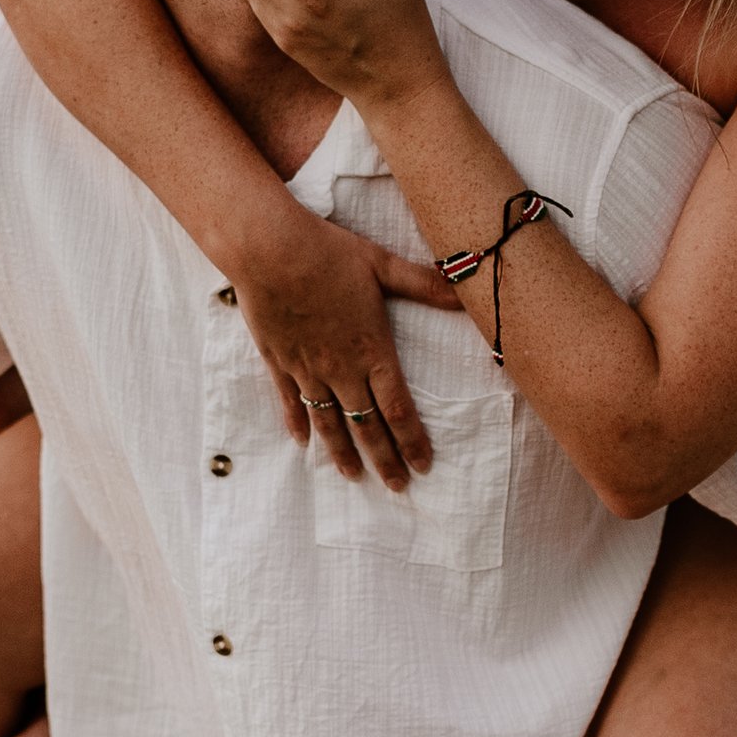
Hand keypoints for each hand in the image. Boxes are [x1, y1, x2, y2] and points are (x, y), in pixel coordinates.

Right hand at [230, 203, 459, 491]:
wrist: (268, 249)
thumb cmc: (328, 252)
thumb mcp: (382, 264)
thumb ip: (424, 284)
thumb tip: (467, 286)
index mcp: (371, 350)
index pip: (398, 408)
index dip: (412, 440)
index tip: (423, 465)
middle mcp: (341, 369)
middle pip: (367, 426)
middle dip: (384, 459)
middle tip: (398, 487)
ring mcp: (307, 369)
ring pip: (329, 422)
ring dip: (343, 453)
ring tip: (354, 477)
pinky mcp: (279, 362)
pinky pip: (291, 402)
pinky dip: (298, 425)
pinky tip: (303, 444)